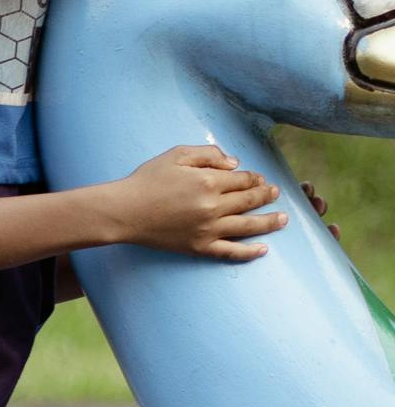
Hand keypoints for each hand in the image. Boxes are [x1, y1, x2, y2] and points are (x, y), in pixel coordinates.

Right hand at [103, 142, 284, 259]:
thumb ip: (208, 154)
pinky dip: (249, 252)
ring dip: (269, 222)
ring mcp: (207, 230)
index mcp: (208, 181)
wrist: (124, 211)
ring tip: (283, 219)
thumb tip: (235, 163)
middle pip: (250, 200)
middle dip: (266, 195)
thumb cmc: (147, 180)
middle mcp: (212, 206)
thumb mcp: (176, 155)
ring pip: (248, 226)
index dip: (254, 178)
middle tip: (275, 194)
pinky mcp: (199, 247)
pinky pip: (230, 252)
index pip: (243, 179)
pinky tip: (263, 250)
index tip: (259, 179)